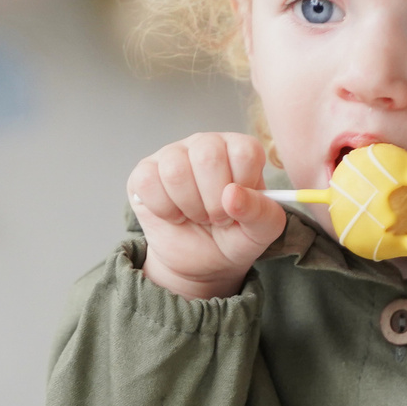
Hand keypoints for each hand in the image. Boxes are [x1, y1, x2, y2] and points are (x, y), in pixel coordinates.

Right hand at [129, 132, 288, 299]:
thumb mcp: (260, 233)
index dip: (242, 189)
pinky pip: (148, 181)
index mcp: (240, 150)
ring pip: (175, 169)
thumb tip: (233, 195)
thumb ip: (261, 213)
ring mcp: (173, 154)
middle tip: (216, 218)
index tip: (238, 209)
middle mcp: (207, 144)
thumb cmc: (233, 237)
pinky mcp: (145, 171)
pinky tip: (173, 215)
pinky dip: (163, 209)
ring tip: (196, 215)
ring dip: (188, 206)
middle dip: (213, 201)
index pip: (245, 152)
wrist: (201, 261)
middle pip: (208, 156)